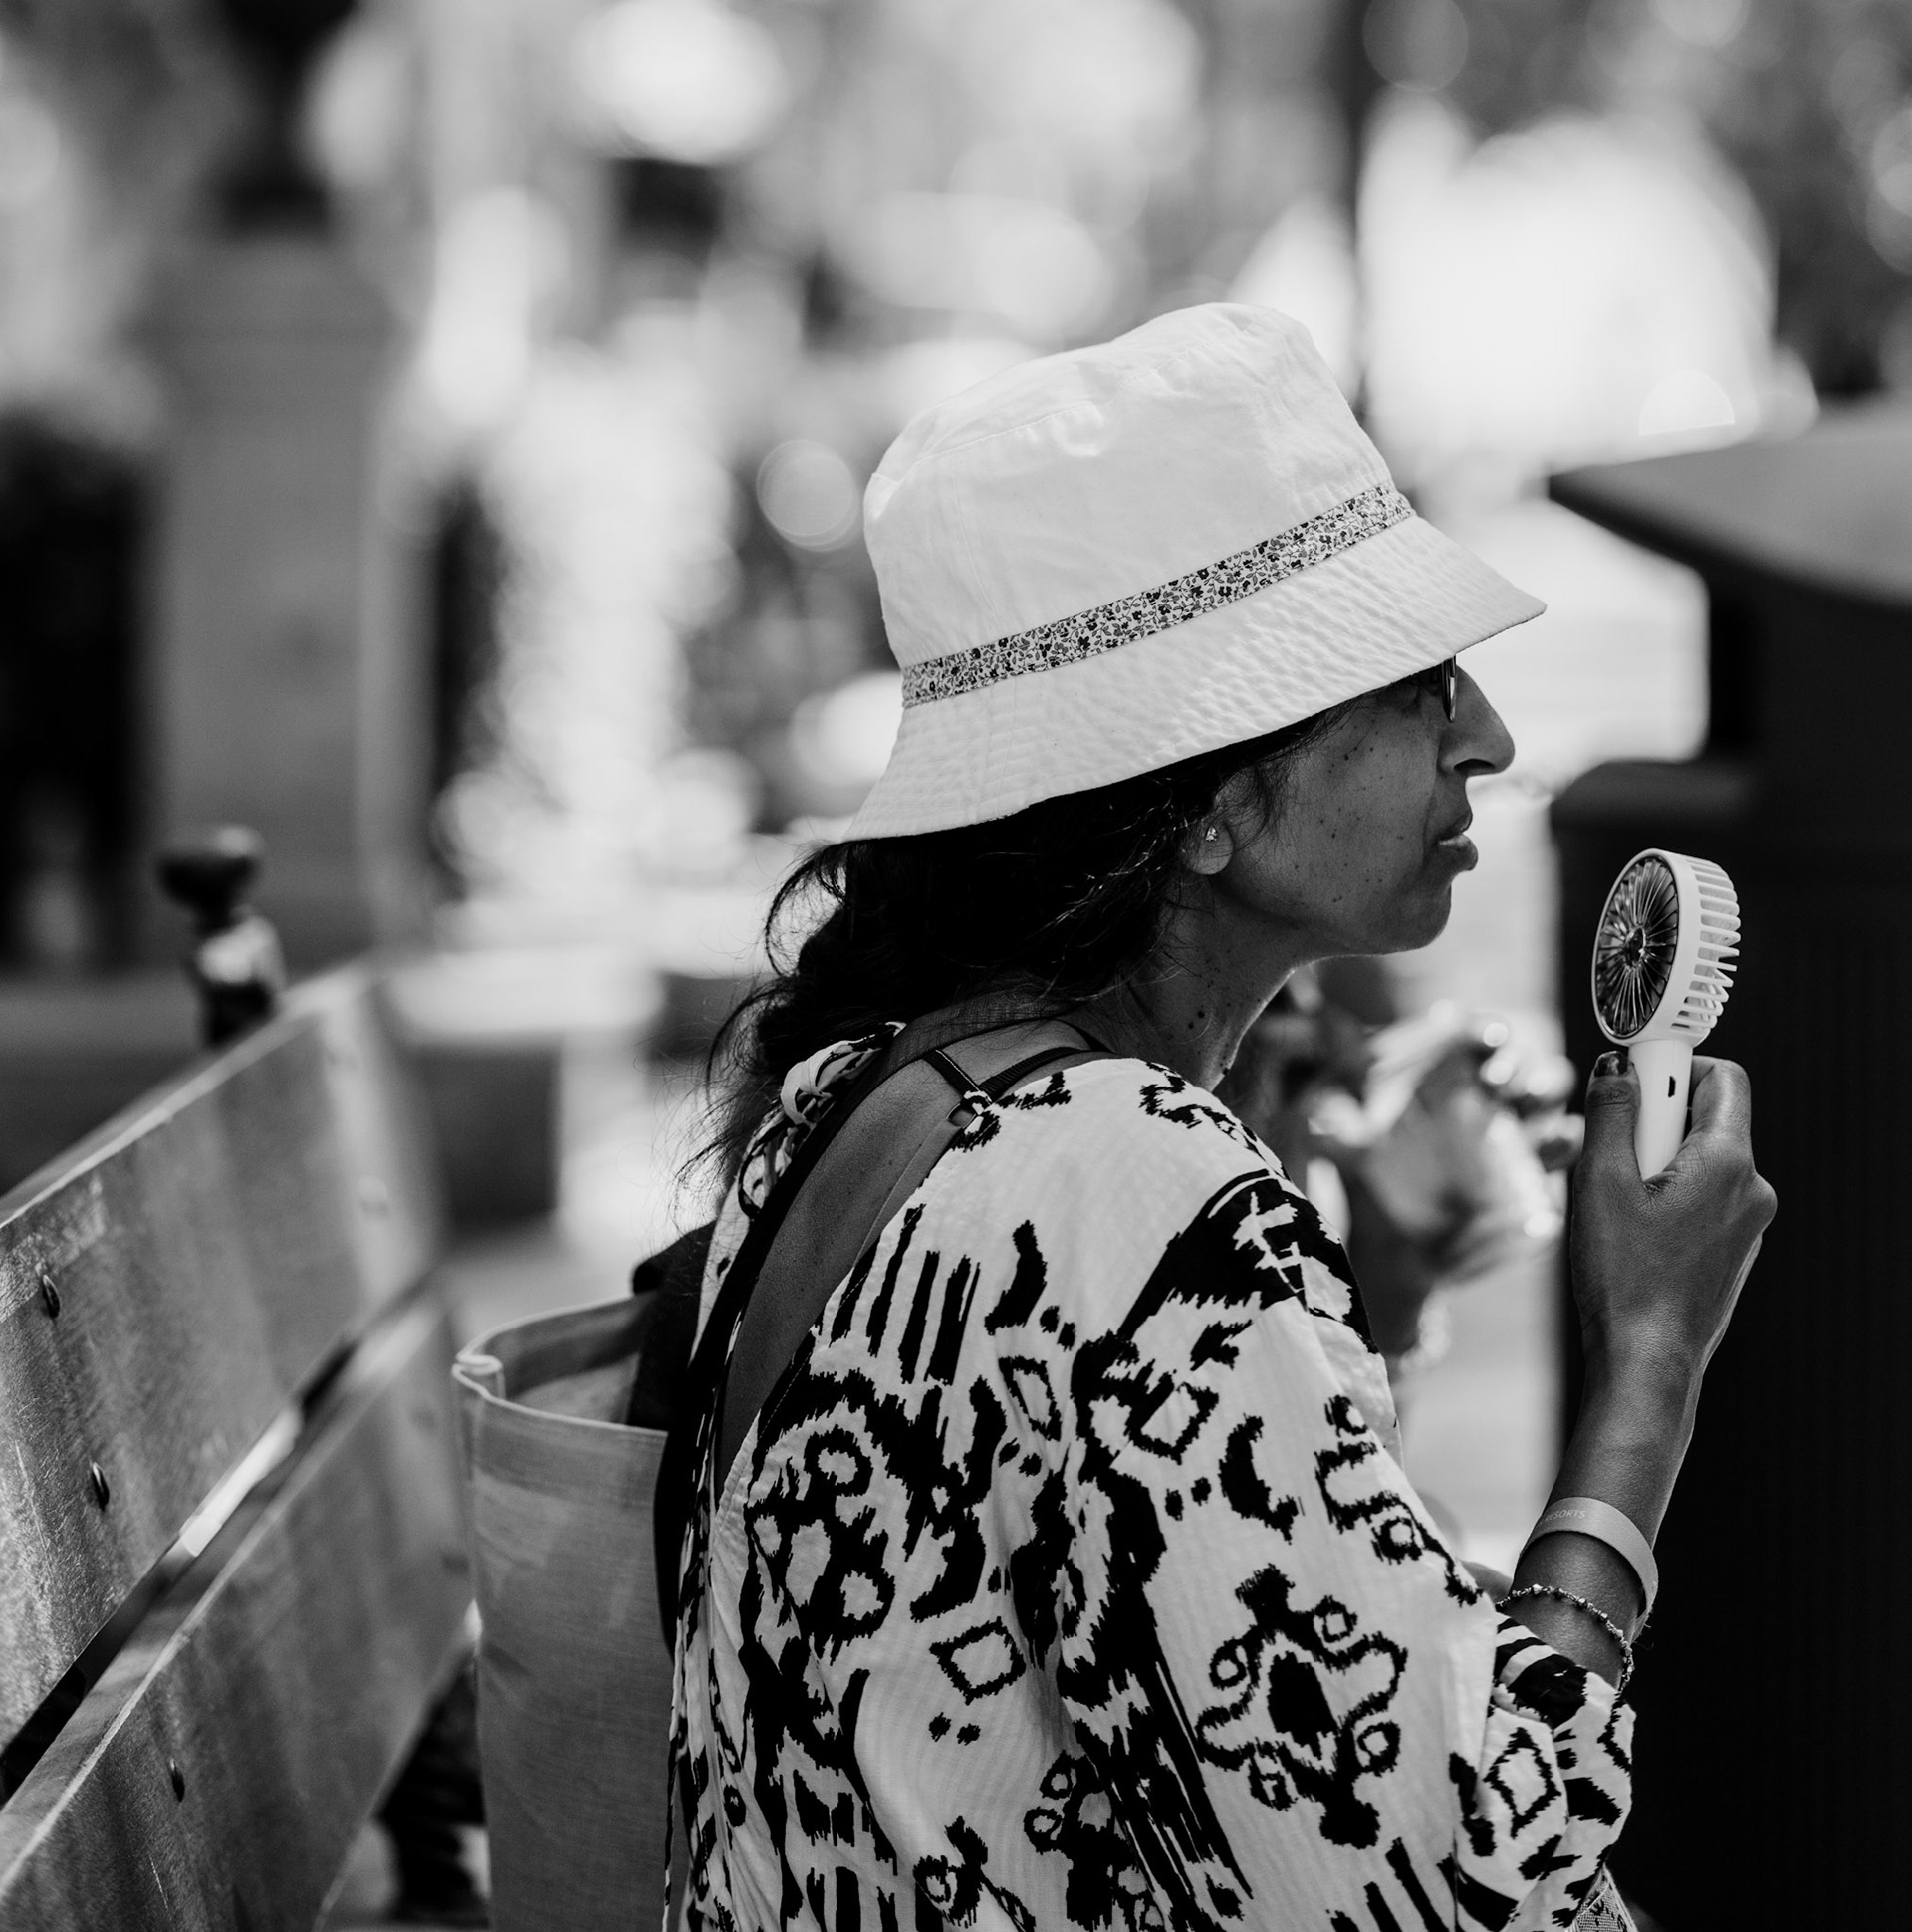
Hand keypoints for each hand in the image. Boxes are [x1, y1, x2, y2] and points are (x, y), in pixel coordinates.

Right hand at [1569, 1053, 1775, 1395]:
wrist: (1646, 1361)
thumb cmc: (1625, 1276)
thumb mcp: (1602, 1181)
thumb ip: (1612, 1113)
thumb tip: (1617, 1067)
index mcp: (1728, 1163)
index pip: (1722, 1076)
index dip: (1673, 1065)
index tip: (1630, 1079)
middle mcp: (1750, 1188)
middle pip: (1705, 1117)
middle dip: (1653, 1120)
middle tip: (1610, 1153)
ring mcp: (1746, 1222)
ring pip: (1698, 1160)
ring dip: (1654, 1162)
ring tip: (1614, 1204)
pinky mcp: (1731, 1249)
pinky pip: (1701, 1196)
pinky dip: (1665, 1196)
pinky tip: (1631, 1233)